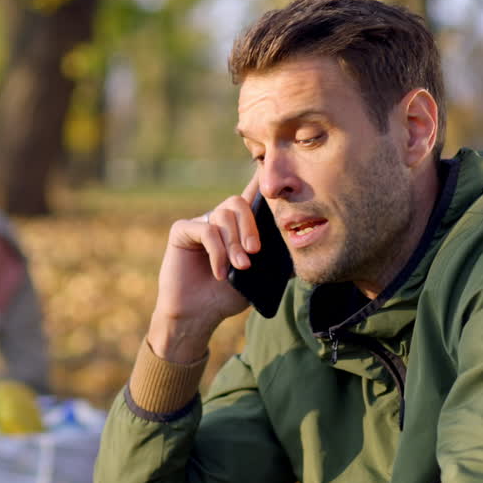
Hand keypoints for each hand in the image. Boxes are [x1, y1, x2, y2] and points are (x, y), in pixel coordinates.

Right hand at [148, 175, 262, 361]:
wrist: (198, 316)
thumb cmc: (226, 297)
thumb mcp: (259, 278)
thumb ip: (276, 260)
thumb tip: (301, 246)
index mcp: (238, 227)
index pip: (251, 196)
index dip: (260, 179)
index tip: (269, 165)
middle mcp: (218, 220)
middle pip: (238, 203)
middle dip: (250, 226)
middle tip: (254, 251)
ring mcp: (200, 223)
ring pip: (223, 215)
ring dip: (234, 244)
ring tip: (238, 268)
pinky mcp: (182, 231)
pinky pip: (206, 230)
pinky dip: (217, 251)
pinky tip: (219, 271)